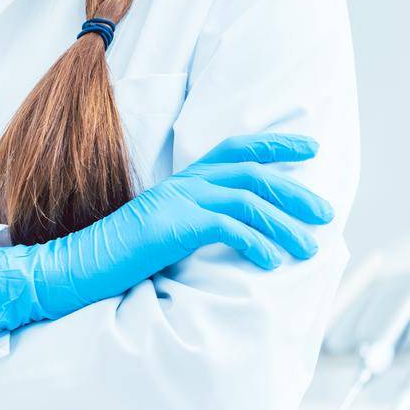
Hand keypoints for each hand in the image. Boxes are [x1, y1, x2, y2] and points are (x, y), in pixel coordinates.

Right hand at [0, 132, 334, 333]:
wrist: (83, 264)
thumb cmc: (125, 254)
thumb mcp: (167, 228)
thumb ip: (197, 219)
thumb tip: (237, 228)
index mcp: (183, 181)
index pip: (234, 150)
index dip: (274, 146)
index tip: (310, 150)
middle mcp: (183, 184)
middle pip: (251, 173)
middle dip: (295, 190)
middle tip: (326, 214)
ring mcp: (178, 202)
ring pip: (247, 201)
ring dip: (285, 224)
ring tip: (310, 247)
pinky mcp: (174, 226)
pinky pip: (228, 227)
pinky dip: (257, 243)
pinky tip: (272, 262)